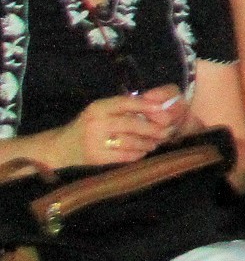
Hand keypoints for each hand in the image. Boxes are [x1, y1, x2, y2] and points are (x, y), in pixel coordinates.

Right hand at [64, 88, 184, 165]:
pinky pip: (123, 156)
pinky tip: (143, 151)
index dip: (146, 105)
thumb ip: (123, 108)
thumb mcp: (101, 111)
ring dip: (147, 142)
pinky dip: (137, 154)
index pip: (126, 102)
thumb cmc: (88, 125)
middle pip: (132, 124)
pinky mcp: (96, 158)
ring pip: (130, 141)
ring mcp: (95, 141)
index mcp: (99, 107)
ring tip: (156, 142)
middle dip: (153, 128)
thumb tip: (156, 107)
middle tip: (167, 130)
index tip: (163, 108)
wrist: (61, 147)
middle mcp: (96, 123)